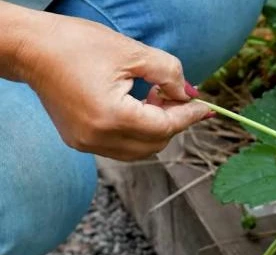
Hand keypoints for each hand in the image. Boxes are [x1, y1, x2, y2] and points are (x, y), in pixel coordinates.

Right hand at [14, 11, 209, 160]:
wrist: (30, 48)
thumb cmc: (77, 44)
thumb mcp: (132, 52)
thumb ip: (169, 74)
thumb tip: (189, 94)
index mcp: (112, 117)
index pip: (165, 126)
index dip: (189, 116)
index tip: (206, 107)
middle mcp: (99, 138)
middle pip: (156, 143)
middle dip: (173, 121)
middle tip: (176, 94)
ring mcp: (87, 143)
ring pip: (140, 150)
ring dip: (156, 129)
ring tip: (155, 98)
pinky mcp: (79, 141)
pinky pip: (120, 146)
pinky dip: (136, 132)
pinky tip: (136, 107)